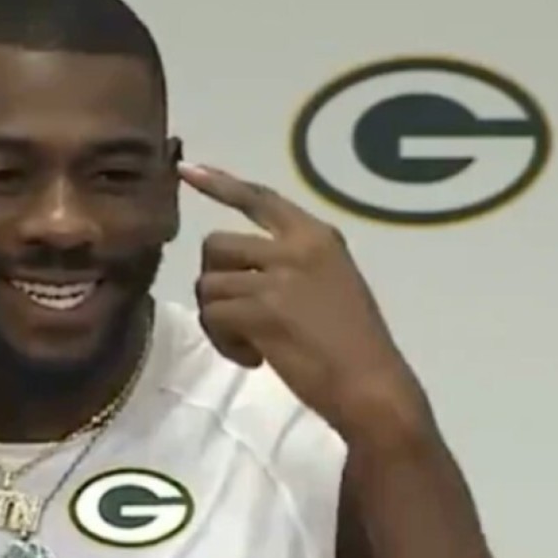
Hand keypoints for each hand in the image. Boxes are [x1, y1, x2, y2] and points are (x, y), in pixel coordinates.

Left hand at [179, 162, 423, 435]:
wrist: (372, 387)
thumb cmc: (355, 344)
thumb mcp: (332, 282)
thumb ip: (290, 263)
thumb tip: (237, 269)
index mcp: (316, 236)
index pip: (259, 198)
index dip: (219, 183)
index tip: (186, 169)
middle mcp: (295, 248)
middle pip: (216, 245)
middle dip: (214, 281)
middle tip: (236, 314)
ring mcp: (278, 278)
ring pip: (208, 285)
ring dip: (218, 319)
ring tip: (249, 343)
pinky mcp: (261, 312)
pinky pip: (213, 316)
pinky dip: (224, 342)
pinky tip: (253, 359)